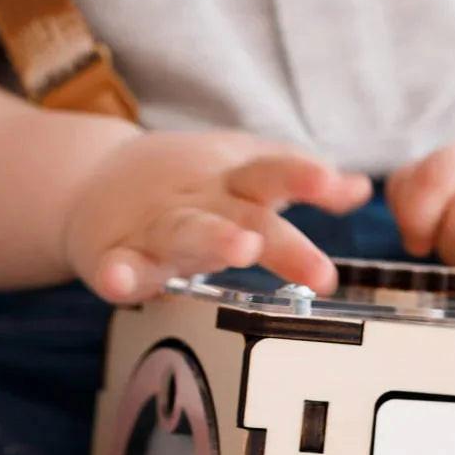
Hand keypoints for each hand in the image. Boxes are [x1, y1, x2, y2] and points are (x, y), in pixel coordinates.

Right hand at [64, 129, 371, 302]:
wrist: (93, 179)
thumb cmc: (187, 186)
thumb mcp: (243, 171)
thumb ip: (298, 179)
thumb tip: (361, 188)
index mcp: (232, 181)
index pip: (274, 174)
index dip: (305, 177)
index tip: (336, 185)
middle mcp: (201, 202)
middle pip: (244, 216)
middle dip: (280, 239)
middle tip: (316, 269)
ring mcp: (157, 227)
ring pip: (187, 233)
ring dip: (215, 239)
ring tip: (240, 248)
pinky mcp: (116, 255)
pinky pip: (118, 267)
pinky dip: (118, 274)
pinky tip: (121, 284)